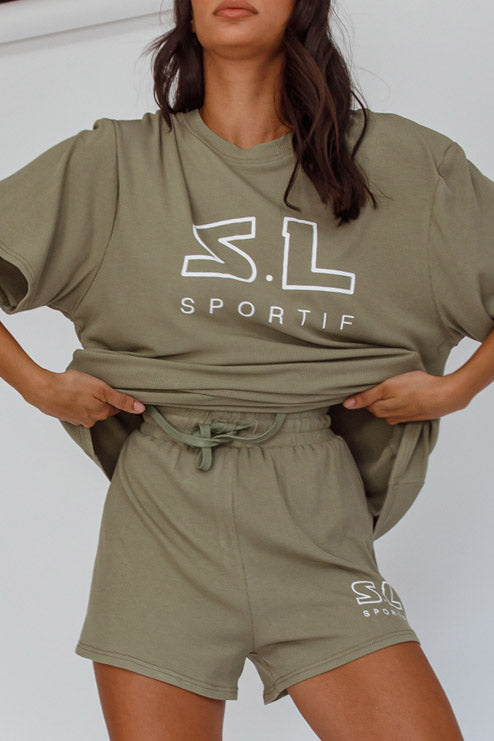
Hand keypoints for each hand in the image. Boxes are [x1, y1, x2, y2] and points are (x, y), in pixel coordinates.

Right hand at [23, 368, 145, 426]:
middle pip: (102, 409)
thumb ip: (121, 399)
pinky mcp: (65, 415)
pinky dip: (76, 403)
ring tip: (82, 389)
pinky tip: (72, 394)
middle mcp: (90, 420)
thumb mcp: (101, 389)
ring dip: (88, 401)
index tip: (111, 388)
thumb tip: (140, 408)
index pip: (115, 407)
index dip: (115, 397)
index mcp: (101, 413)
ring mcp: (76, 419)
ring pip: (88, 410)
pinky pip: (76, 410)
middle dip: (101, 399)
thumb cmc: (71, 386)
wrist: (43, 390)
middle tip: (95, 387)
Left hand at [341, 370, 470, 423]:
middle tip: (378, 385)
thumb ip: (367, 395)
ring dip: (387, 402)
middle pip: (375, 408)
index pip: (364, 404)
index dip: (362, 395)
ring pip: (387, 410)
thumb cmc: (419, 387)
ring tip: (393, 390)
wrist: (447, 396)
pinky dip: (398, 405)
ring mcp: (402, 417)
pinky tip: (404, 397)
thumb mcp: (389, 386)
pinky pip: (398, 412)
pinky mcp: (412, 416)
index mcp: (382, 408)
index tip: (360, 386)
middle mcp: (390, 415)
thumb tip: (347, 404)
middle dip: (373, 399)